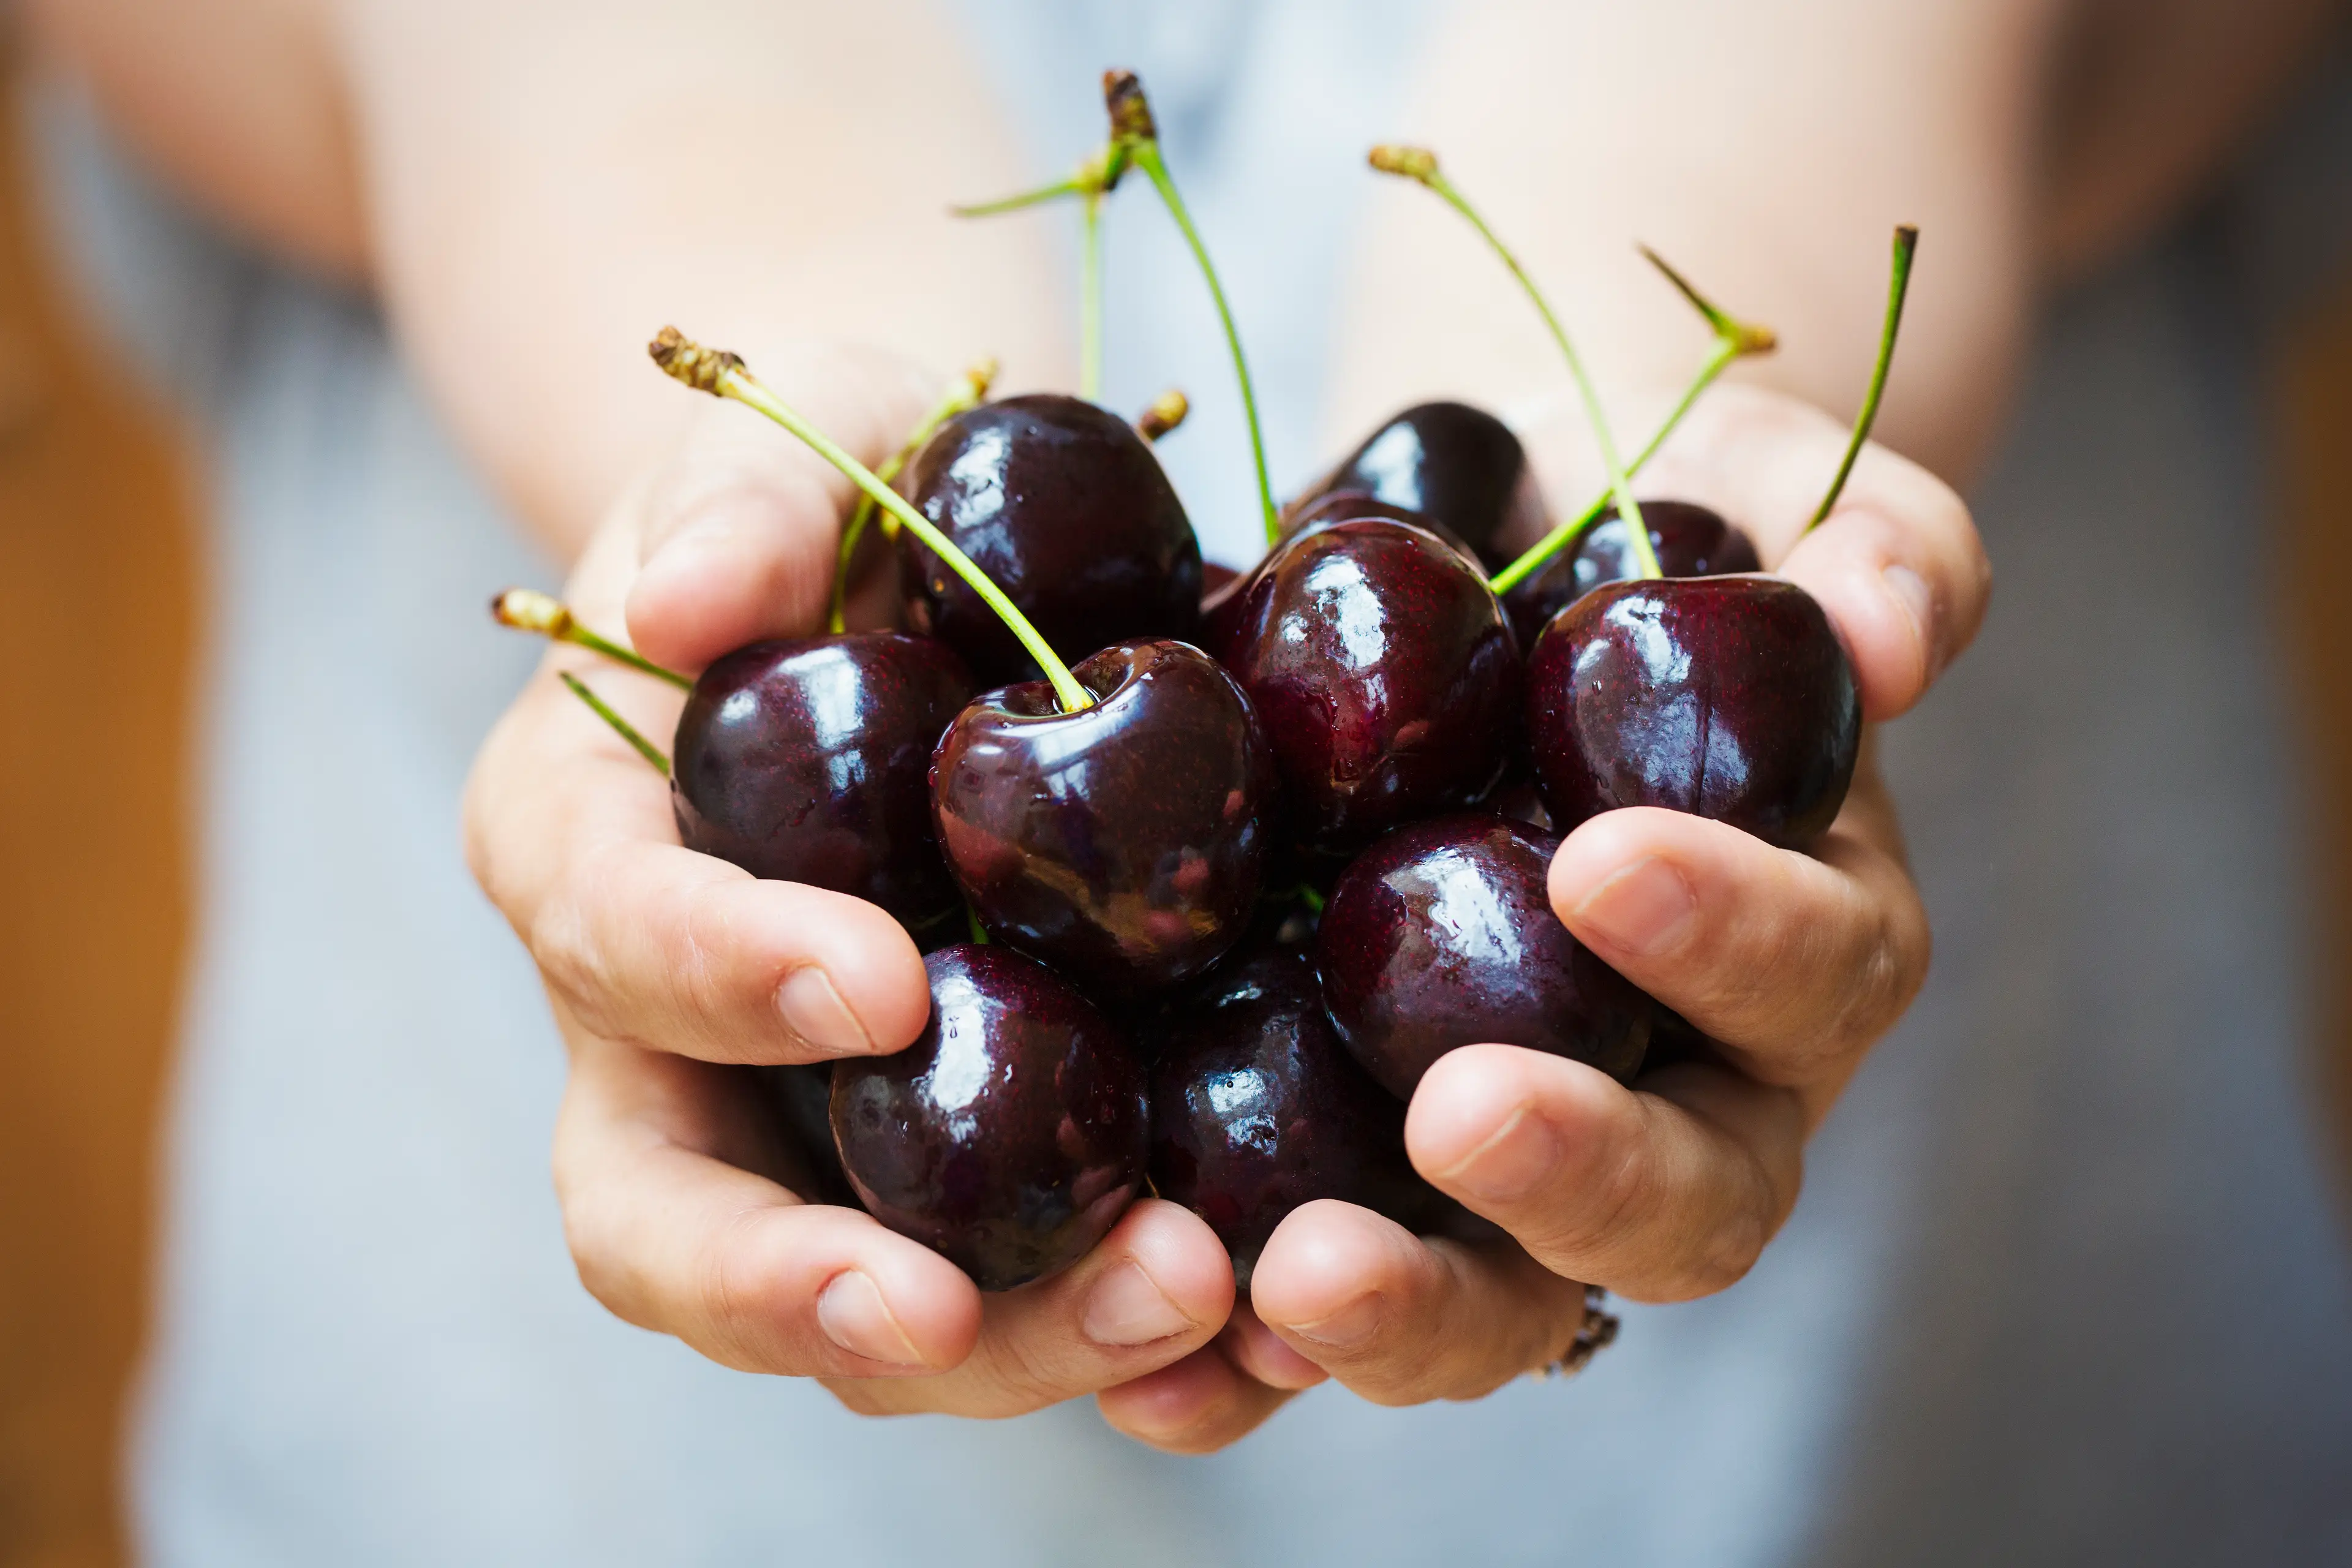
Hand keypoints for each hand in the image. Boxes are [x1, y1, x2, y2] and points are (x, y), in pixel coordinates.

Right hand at [462, 345, 1234, 1417]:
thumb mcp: (801, 437)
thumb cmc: (858, 489)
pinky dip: (1133, 1342)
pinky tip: (1268, 1336)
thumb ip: (738, 502)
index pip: (613, 946)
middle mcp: (673, 1034)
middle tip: (954, 1307)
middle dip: (800, 1289)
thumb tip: (686, 602)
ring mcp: (824, 1120)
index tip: (880, 980)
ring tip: (1191, 1305)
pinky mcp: (984, 1152)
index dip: (720, 980)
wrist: (961, 575)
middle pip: (676, 1224)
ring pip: (861, 1300)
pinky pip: (1037, 1281)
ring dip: (1012, 1343)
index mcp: (592, 855)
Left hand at [1097, 381, 1989, 1451]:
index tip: (1606, 863)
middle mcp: (1683, 1089)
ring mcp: (1519, 1159)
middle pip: (1679, 1205)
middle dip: (1581, 1177)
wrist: (1475, 577)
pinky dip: (1239, 1362)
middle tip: (1461, 1115)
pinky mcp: (1366, 1182)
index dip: (1733, 939)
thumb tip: (1898, 626)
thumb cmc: (1639, 536)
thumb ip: (1865, 547)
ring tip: (1284, 1286)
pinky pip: (1322, 1307)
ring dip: (1407, 1313)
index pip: (1810, 975)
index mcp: (1801, 943)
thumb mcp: (1757, 493)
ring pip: (1508, 1300)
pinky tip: (1147, 1367)